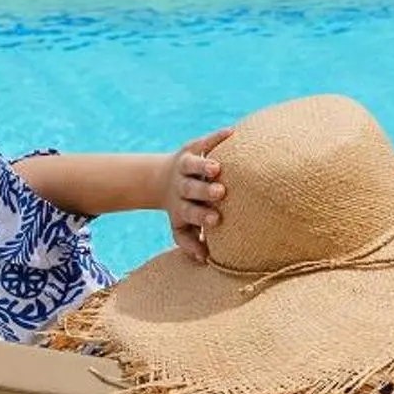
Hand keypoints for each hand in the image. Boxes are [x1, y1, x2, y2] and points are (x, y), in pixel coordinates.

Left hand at [168, 129, 230, 260]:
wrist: (162, 180)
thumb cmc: (184, 209)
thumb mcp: (182, 226)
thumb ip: (191, 242)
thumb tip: (204, 260)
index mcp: (181, 206)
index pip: (190, 212)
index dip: (201, 216)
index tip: (216, 220)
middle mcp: (182, 186)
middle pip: (190, 189)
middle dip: (204, 191)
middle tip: (219, 192)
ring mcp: (186, 166)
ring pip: (192, 166)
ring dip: (204, 166)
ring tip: (217, 167)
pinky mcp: (192, 148)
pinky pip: (204, 141)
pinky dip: (217, 137)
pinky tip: (232, 132)